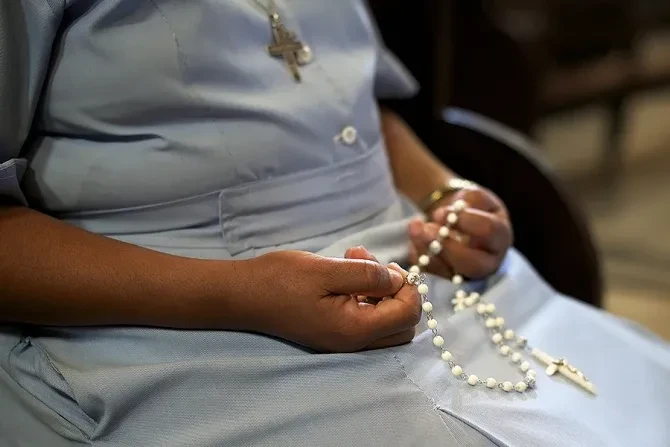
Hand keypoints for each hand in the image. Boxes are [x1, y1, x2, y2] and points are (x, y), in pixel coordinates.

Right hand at [245, 249, 420, 352]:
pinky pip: (365, 318)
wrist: (243, 295)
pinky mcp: (333, 331)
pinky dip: (365, 294)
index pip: (407, 315)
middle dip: (398, 291)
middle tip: (377, 265)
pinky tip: (347, 268)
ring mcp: (343, 339)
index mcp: (355, 329)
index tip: (389, 264)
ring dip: (381, 289)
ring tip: (355, 257)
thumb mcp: (327, 270)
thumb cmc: (281, 280)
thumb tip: (397, 279)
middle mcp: (353, 342)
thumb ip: (367, 275)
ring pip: (385, 322)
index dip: (408, 287)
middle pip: (402, 325)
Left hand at [408, 186, 512, 278]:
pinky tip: (413, 238)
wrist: (458, 220)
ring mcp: (468, 274)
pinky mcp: (448, 278)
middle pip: (473, 263)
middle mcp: (489, 261)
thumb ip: (468, 200)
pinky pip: (432, 272)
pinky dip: (419, 255)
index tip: (443, 212)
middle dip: (447, 246)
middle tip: (427, 228)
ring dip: (427, 250)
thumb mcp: (475, 196)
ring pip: (449, 272)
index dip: (465, 221)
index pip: (489, 232)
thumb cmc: (472, 207)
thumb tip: (447, 214)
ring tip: (414, 227)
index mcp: (500, 236)